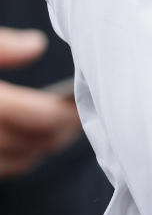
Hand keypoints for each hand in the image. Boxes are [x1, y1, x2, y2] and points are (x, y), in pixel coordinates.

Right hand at [0, 27, 80, 176]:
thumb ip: (2, 46)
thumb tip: (37, 45)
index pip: (29, 116)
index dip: (60, 115)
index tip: (78, 107)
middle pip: (27, 144)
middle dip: (58, 133)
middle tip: (79, 118)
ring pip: (15, 162)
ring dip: (41, 148)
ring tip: (64, 128)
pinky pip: (2, 168)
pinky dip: (19, 157)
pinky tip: (32, 140)